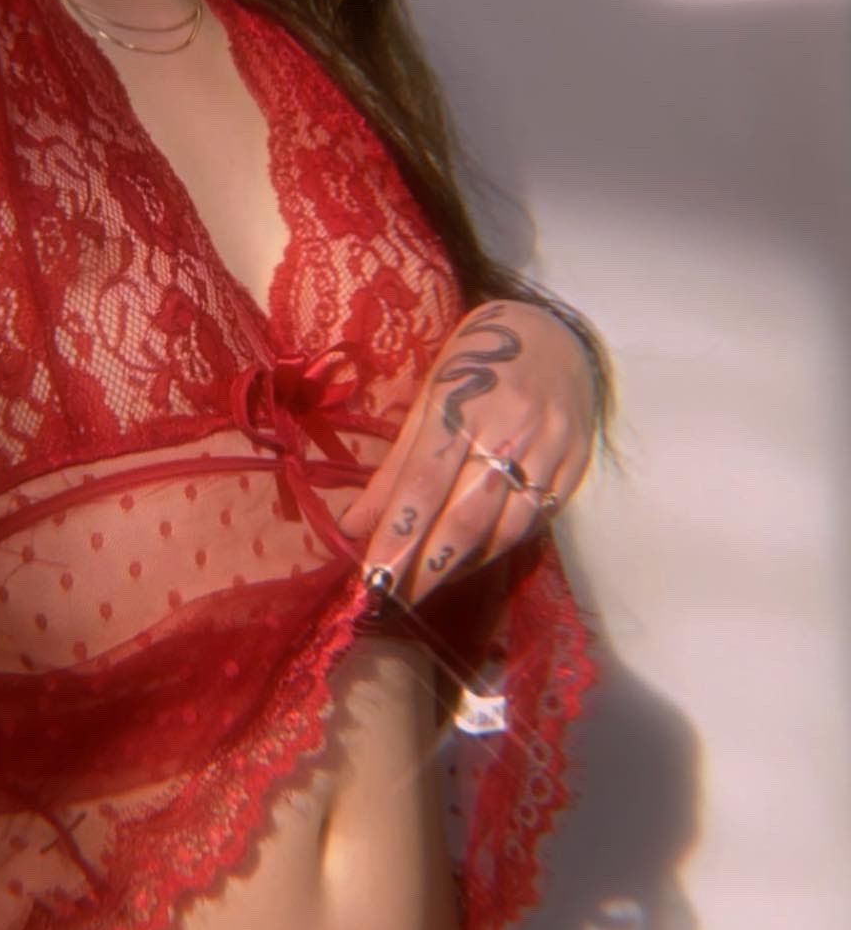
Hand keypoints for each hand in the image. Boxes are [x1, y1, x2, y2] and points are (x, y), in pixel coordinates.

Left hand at [339, 300, 595, 610]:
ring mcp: (548, 449)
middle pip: (465, 516)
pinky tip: (472, 558)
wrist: (551, 332)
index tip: (372, 578)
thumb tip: (354, 524)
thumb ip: (395, 465)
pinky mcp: (575, 465)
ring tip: (428, 581)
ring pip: (505, 528)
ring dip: (463, 564)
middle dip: (427, 565)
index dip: (398, 535)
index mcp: (459, 405)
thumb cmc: (474, 361)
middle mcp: (508, 430)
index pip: (423, 484)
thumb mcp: (427, 397)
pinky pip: (537, 521)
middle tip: (394, 597)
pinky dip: (500, 547)